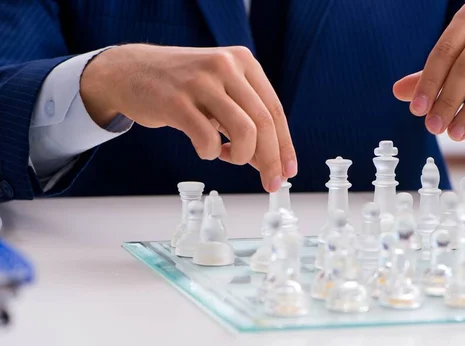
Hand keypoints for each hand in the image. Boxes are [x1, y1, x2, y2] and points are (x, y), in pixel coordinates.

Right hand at [80, 44, 295, 192]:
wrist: (129, 71)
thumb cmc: (181, 86)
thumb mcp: (220, 91)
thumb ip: (245, 119)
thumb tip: (269, 161)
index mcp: (243, 61)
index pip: (274, 110)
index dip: (285, 145)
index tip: (289, 171)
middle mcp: (226, 66)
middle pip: (263, 123)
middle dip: (271, 160)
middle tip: (270, 183)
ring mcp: (201, 82)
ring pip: (244, 132)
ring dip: (240, 157)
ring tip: (227, 155)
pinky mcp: (176, 101)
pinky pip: (208, 140)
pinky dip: (210, 154)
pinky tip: (205, 148)